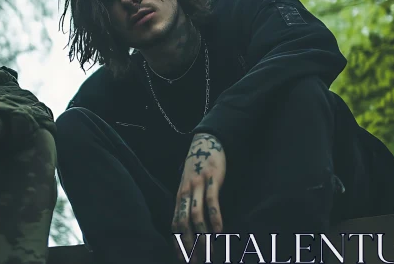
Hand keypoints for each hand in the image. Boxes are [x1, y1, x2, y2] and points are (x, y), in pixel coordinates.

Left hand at [172, 133, 225, 262]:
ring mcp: (198, 186)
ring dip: (202, 237)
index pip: (175, 224)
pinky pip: (211, 201)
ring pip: (196, 216)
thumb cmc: (198, 167)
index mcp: (180, 196)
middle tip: (196, 262)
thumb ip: (190, 203)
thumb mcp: (190, 186)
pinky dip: (214, 217)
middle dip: (188, 245)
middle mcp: (185, 192)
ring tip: (209, 253)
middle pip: (183, 223)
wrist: (206, 142)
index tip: (182, 259)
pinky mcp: (212, 179)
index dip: (177, 242)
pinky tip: (219, 231)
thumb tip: (192, 224)